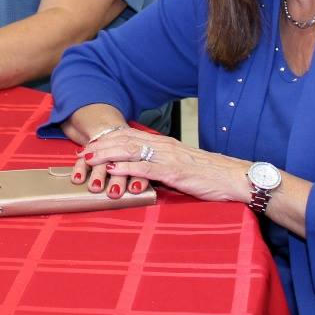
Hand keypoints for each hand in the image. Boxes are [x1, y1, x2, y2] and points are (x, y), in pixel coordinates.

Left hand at [77, 130, 253, 203]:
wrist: (233, 177)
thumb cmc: (207, 175)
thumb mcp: (178, 166)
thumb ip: (159, 165)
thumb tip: (139, 171)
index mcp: (162, 143)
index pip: (127, 136)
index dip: (105, 141)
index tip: (88, 147)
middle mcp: (162, 145)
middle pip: (124, 140)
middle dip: (100, 145)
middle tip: (80, 153)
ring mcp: (167, 157)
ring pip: (130, 150)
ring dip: (106, 154)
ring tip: (88, 159)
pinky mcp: (174, 171)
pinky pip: (146, 167)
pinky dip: (126, 167)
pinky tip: (112, 170)